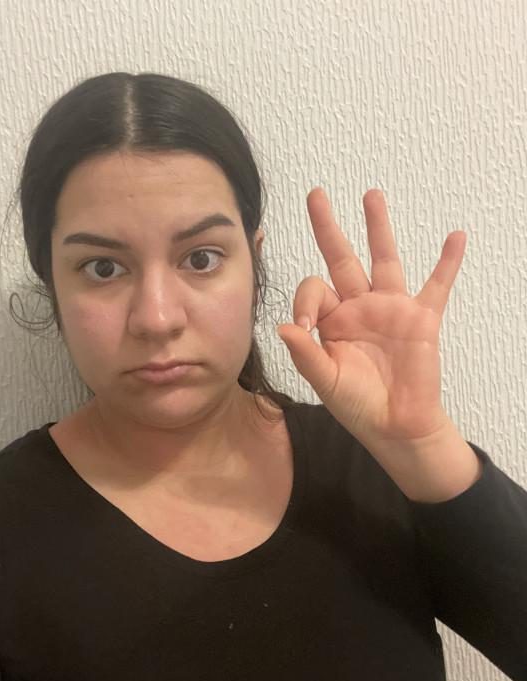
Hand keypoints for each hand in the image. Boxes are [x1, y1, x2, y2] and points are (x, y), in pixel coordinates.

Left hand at [277, 188, 481, 499]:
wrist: (396, 426)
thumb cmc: (358, 405)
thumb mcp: (325, 380)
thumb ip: (305, 354)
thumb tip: (283, 326)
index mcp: (331, 321)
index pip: (313, 289)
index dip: (306, 302)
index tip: (307, 328)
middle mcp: (357, 307)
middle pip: (341, 257)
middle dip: (327, 227)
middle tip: (315, 194)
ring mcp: (390, 309)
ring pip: (383, 259)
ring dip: (378, 228)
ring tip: (370, 195)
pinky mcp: (420, 318)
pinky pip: (436, 285)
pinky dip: (447, 263)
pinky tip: (455, 237)